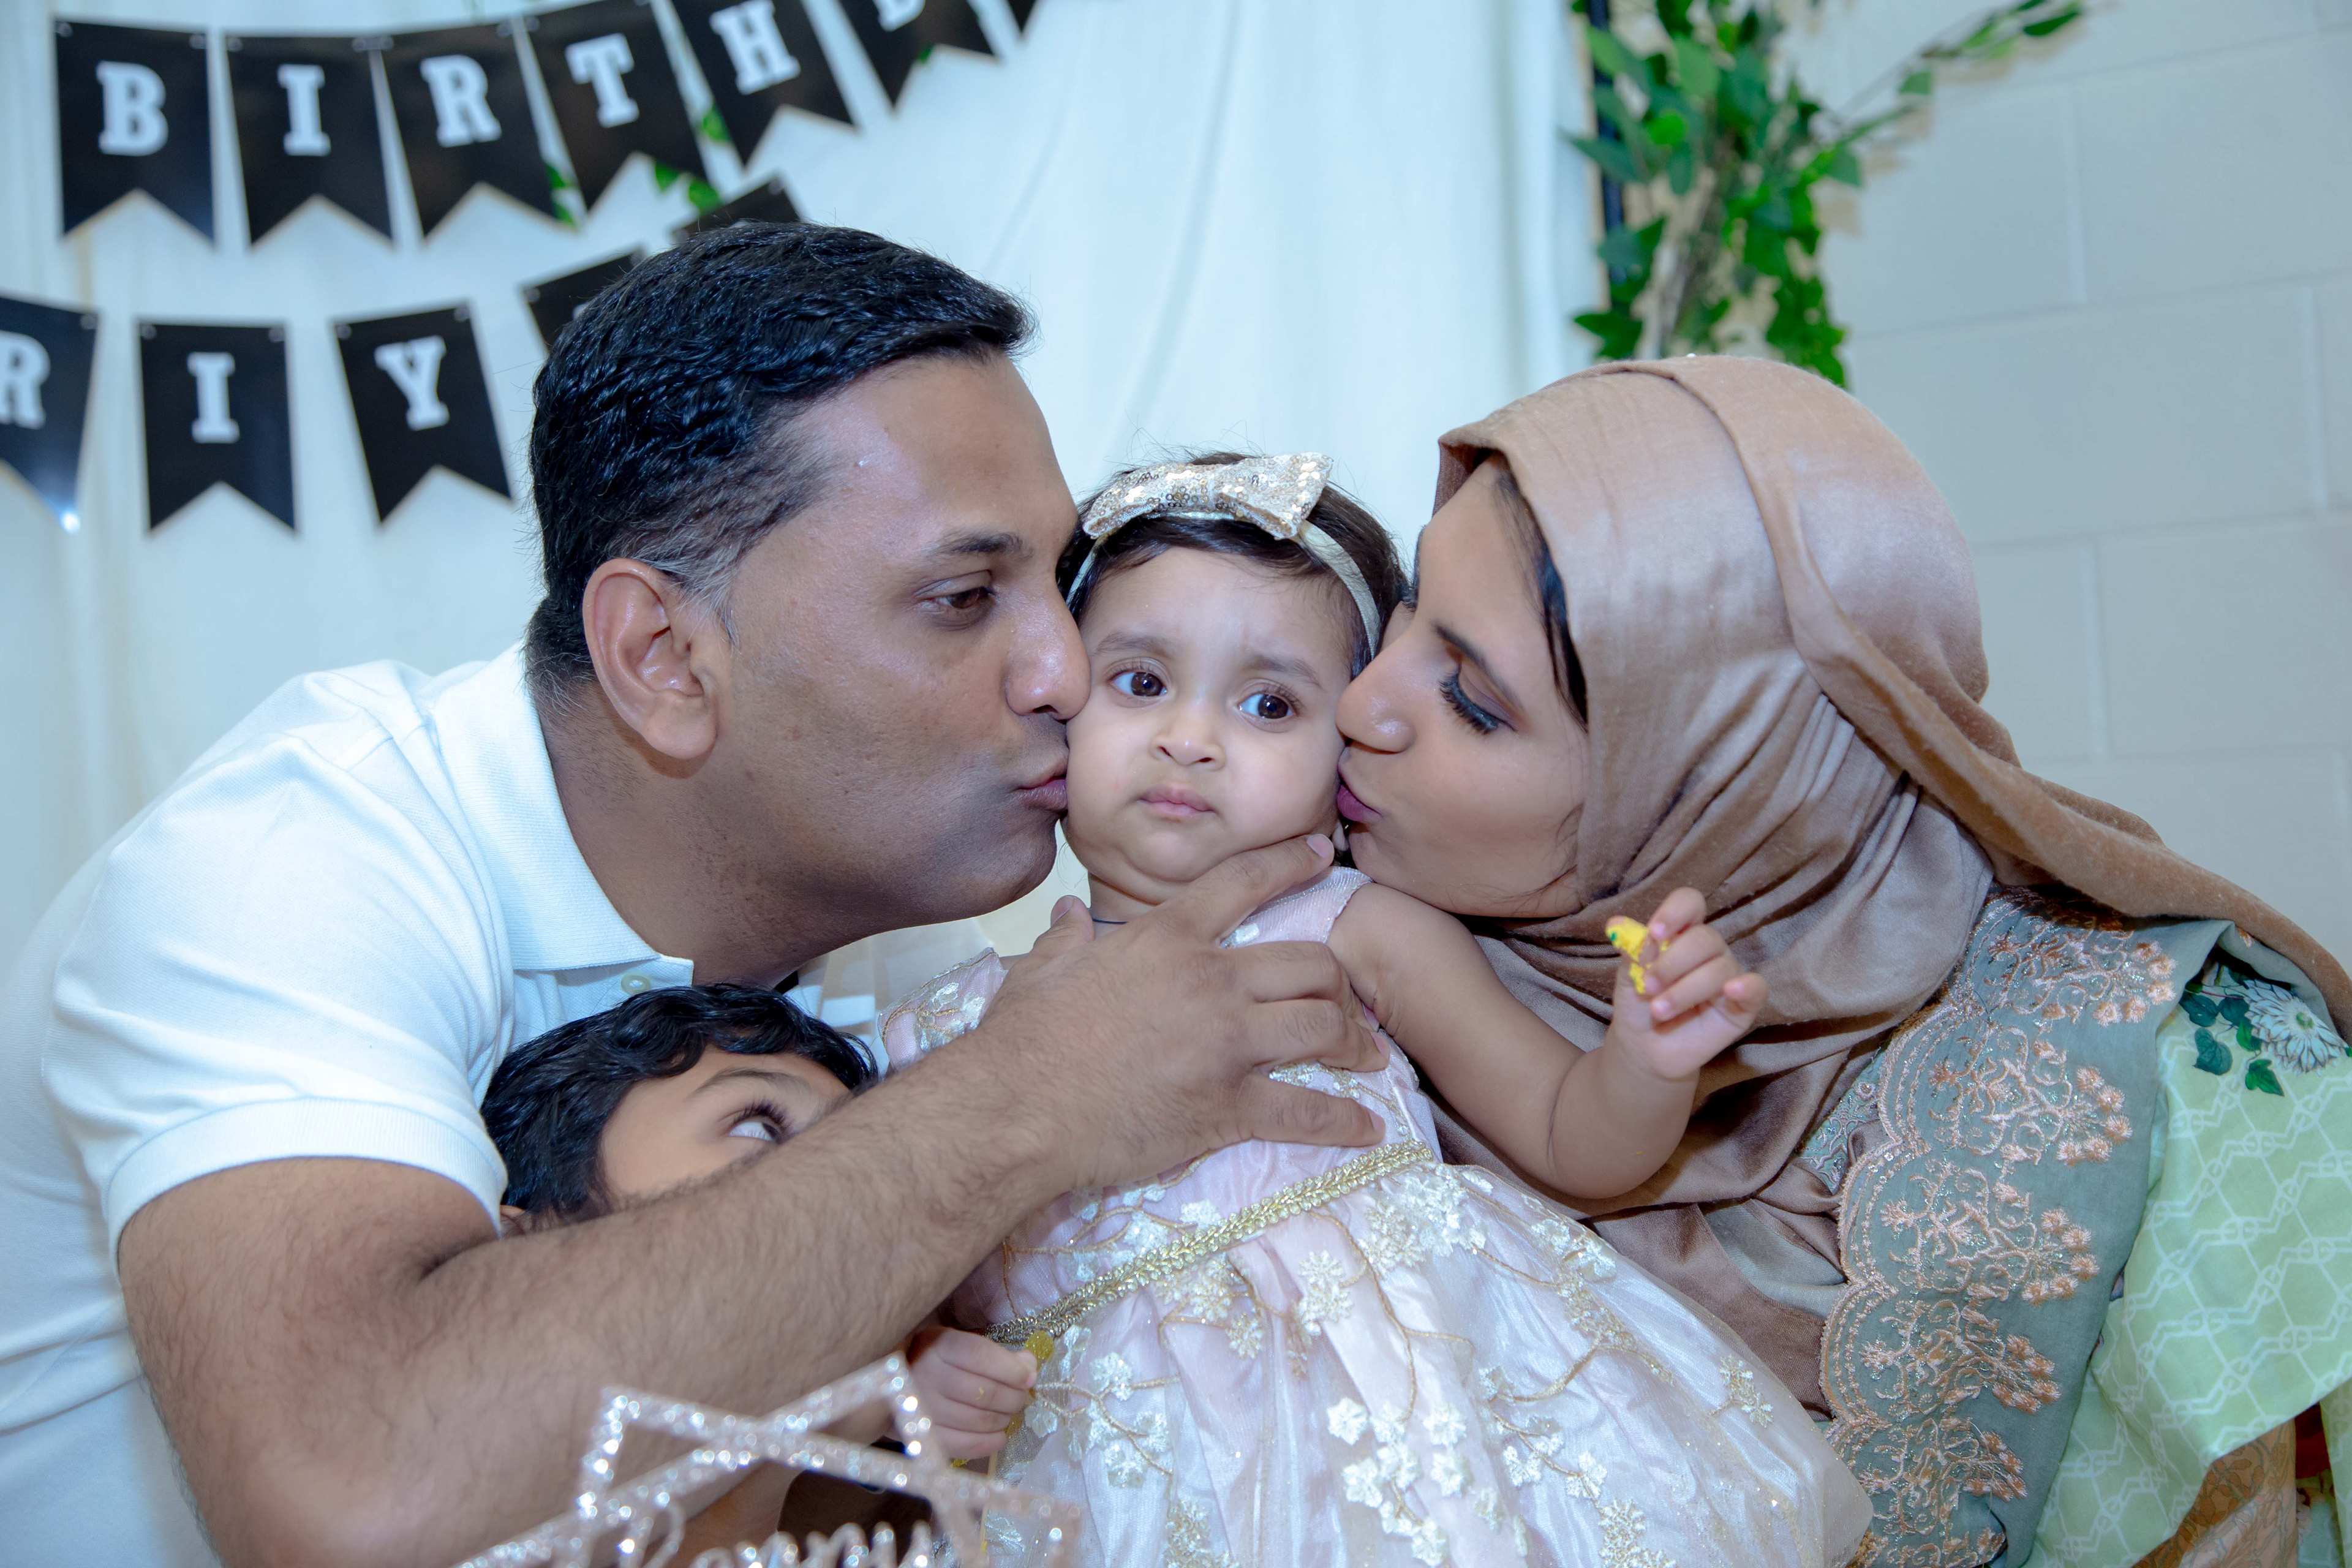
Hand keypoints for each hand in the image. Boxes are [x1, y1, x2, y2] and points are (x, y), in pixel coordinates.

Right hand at [907, 1326, 1036, 1461]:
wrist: (896, 1386)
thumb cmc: (939, 1361)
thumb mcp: (962, 1344)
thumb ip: (996, 1354)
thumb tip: (1028, 1366)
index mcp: (938, 1345)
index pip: (979, 1356)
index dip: (1011, 1369)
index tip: (1029, 1377)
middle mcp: (926, 1376)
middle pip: (984, 1392)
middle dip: (1014, 1397)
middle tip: (1021, 1397)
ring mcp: (922, 1410)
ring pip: (978, 1420)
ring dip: (1004, 1419)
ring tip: (1008, 1413)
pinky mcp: (924, 1438)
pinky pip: (965, 1446)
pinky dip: (990, 1443)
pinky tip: (999, 1435)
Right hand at [965, 834, 1383, 1191]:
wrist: (1015, 1109)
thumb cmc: (1023, 1037)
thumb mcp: (1040, 970)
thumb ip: (1067, 938)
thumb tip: (1068, 914)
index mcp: (1167, 939)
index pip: (1244, 882)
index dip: (1290, 863)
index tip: (1321, 854)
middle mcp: (1210, 982)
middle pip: (1310, 963)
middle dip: (1339, 981)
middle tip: (1346, 999)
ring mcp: (1225, 1046)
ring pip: (1322, 1027)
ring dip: (1355, 1041)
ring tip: (1370, 1056)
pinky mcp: (1226, 1108)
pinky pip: (1304, 1111)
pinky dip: (1343, 1121)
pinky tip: (1367, 1127)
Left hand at [1607, 888, 1765, 1081]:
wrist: (1645, 1049)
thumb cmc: (1639, 1006)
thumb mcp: (1628, 979)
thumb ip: (1632, 953)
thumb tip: (1617, 925)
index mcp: (1682, 934)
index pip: (1690, 904)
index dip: (1675, 912)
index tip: (1655, 933)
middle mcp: (1709, 950)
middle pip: (1704, 937)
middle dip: (1672, 962)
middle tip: (1647, 986)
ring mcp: (1728, 975)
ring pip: (1719, 968)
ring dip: (1685, 990)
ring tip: (1658, 1010)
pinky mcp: (1743, 1004)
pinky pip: (1757, 988)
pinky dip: (1747, 986)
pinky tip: (1731, 990)